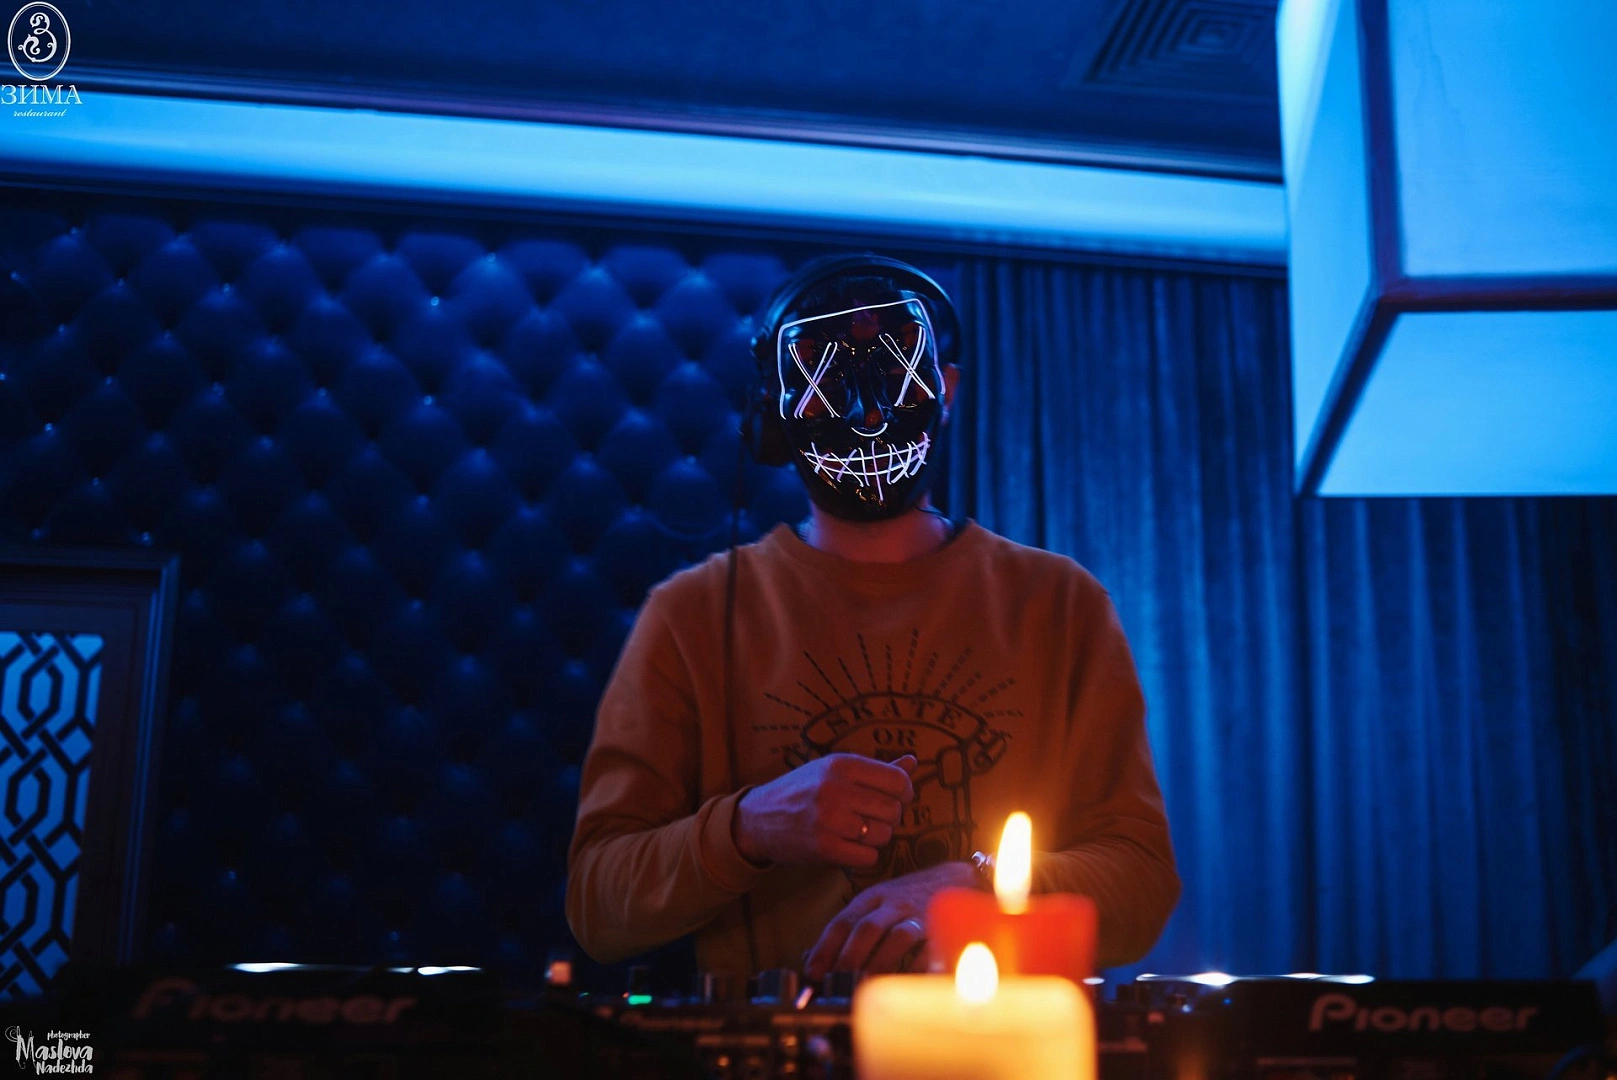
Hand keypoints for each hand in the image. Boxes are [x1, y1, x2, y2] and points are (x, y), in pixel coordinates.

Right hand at [733, 754, 915, 869]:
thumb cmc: (802, 790)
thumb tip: (913, 762)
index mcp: (842, 765)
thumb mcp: (833, 769)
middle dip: (890, 817)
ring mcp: (830, 820)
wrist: (758, 819)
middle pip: (894, 810)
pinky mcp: (825, 848)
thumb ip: (875, 769)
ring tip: (858, 831)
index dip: (904, 792)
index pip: (898, 780)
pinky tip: (850, 846)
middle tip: (873, 817)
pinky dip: (865, 855)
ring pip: (884, 835)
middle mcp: (837, 789)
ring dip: (877, 837)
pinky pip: (869, 857)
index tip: (894, 798)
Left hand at [804, 861, 976, 978]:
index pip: (843, 920)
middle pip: (867, 928)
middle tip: (836, 983)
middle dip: (849, 957)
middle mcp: (894, 903)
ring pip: (897, 937)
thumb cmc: (911, 896)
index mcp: (873, 897)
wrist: (960, 877)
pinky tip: (906, 984)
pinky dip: (918, 968)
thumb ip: (852, 926)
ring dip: (879, 964)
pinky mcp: (943, 927)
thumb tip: (813, 959)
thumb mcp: (879, 902)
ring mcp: (919, 914)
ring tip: (866, 988)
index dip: (826, 946)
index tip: (812, 971)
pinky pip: (930, 949)